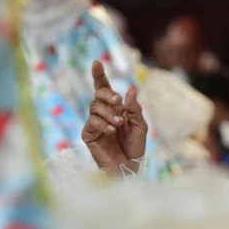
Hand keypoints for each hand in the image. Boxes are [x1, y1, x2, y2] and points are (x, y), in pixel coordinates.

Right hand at [82, 59, 147, 173]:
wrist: (129, 166)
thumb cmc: (135, 147)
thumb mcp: (140, 126)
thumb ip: (134, 109)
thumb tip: (130, 90)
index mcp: (115, 108)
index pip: (104, 88)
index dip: (99, 75)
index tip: (97, 62)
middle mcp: (103, 113)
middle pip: (98, 94)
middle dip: (107, 94)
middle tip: (118, 101)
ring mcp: (94, 123)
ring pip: (94, 107)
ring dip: (108, 113)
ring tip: (118, 123)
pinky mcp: (88, 135)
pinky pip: (91, 123)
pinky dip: (102, 124)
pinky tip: (111, 130)